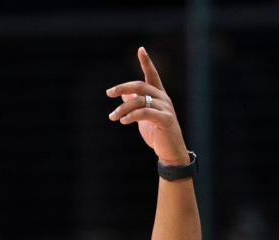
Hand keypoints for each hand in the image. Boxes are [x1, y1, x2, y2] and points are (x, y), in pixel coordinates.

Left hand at [106, 47, 188, 165]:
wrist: (170, 152)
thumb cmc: (156, 133)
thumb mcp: (143, 117)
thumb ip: (135, 103)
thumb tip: (123, 93)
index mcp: (158, 95)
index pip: (152, 75)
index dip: (146, 62)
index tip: (141, 49)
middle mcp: (163, 98)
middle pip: (140, 86)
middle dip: (123, 87)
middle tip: (109, 93)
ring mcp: (165, 108)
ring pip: (139, 101)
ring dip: (123, 108)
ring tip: (113, 117)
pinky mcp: (165, 120)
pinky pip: (145, 113)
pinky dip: (132, 115)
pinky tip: (123, 121)